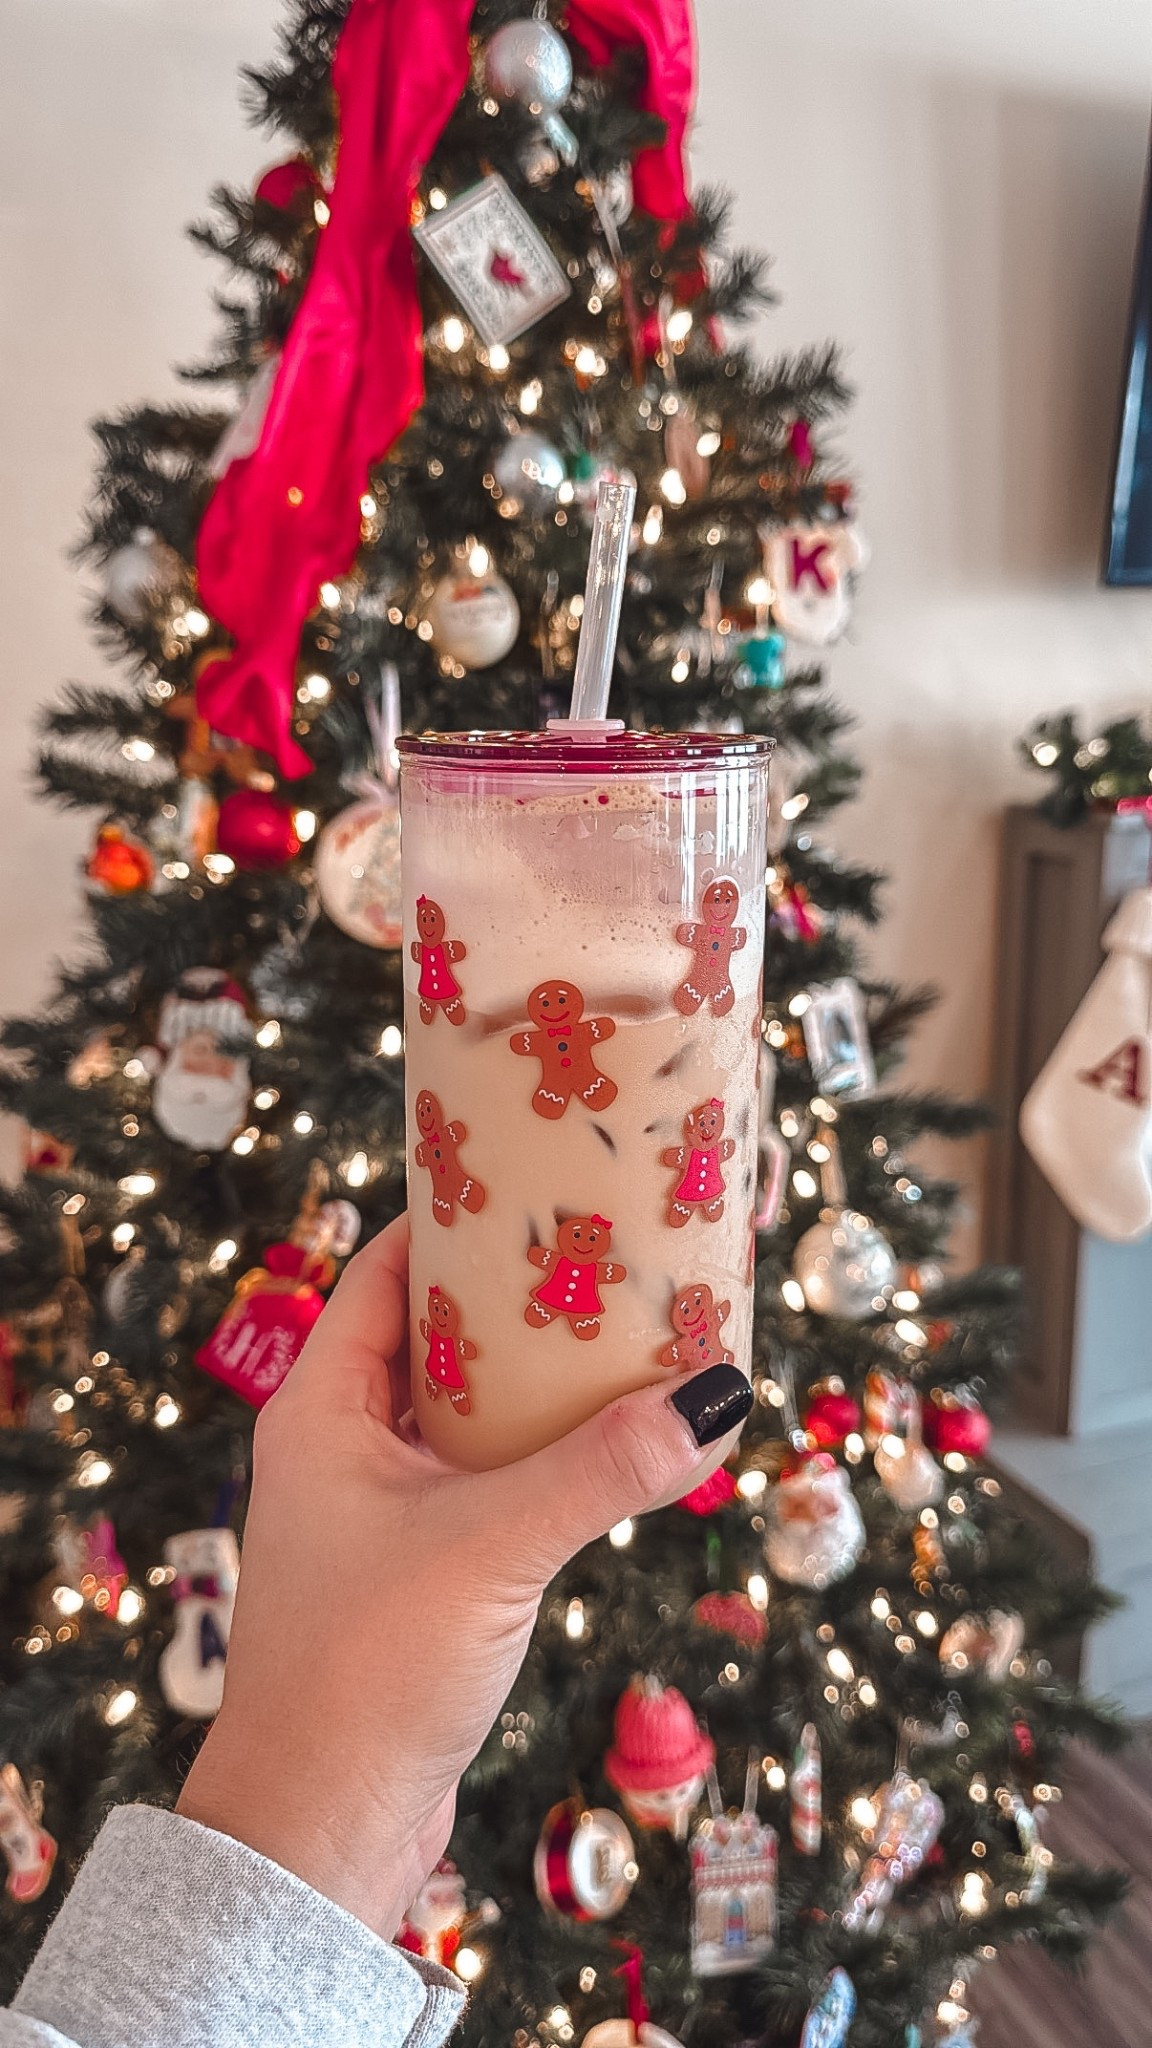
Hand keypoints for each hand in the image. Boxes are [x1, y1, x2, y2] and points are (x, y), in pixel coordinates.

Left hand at [178, 1217, 750, 1938]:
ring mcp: (381, 1510)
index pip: (384, 1273)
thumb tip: (712, 1399)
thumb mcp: (492, 1548)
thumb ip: (601, 1473)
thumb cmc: (367, 1671)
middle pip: (438, 1337)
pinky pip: (489, 1480)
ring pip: (470, 1413)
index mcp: (321, 1409)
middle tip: (610, 1256)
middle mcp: (343, 1446)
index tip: (536, 1181)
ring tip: (631, 1337)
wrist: (320, 1827)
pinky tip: (613, 1447)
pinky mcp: (420, 1571)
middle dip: (521, 1299)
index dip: (454, 1220)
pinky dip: (545, 1455)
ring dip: (542, 1384)